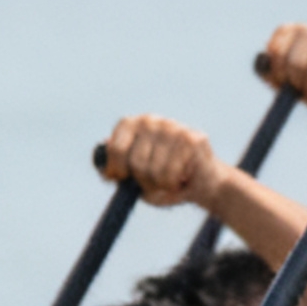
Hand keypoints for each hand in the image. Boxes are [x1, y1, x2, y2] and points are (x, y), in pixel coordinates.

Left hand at [99, 114, 227, 206]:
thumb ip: (117, 172)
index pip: (116, 148)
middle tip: (155, 182)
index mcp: (132, 125)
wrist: (203, 185)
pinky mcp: (192, 138)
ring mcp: (172, 127)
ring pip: (154, 170)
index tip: (121, 178)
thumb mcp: (134, 180)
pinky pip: (172, 173)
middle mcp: (151, 120)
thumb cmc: (164, 181)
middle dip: (145, 181)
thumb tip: (103, 169)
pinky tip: (183, 177)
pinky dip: (174, 184)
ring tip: (170, 180)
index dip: (116, 168)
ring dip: (161, 184)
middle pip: (136, 162)